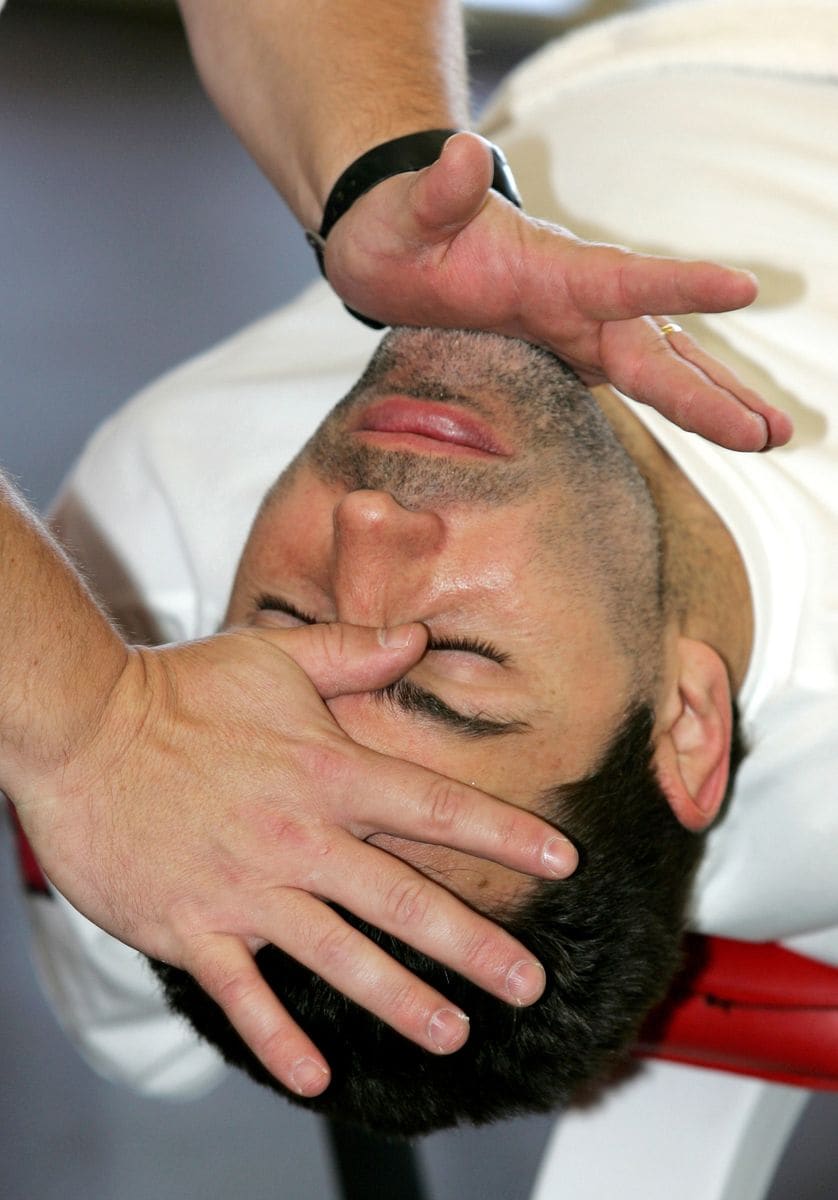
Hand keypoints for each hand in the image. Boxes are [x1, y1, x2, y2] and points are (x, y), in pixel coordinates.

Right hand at [15, 622, 574, 1096]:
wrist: (81, 733)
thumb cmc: (177, 690)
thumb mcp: (272, 656)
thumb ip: (350, 654)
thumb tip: (417, 637)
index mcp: (325, 772)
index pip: (434, 807)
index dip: (504, 834)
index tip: (561, 858)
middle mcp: (299, 838)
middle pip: (403, 900)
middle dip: (473, 945)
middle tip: (529, 983)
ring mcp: (246, 889)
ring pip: (339, 955)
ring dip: (400, 999)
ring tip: (454, 1033)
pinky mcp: (192, 927)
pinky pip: (243, 994)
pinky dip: (277, 1038)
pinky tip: (315, 1077)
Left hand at [325, 131, 792, 451]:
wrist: (398, 249)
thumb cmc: (399, 228)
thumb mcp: (404, 212)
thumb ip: (436, 193)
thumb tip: (458, 152)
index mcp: (549, 270)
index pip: (620, 278)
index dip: (677, 285)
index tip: (741, 289)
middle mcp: (578, 303)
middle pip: (655, 348)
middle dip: (710, 391)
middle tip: (766, 432)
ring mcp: (580, 331)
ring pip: (659, 368)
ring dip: (713, 403)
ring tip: (770, 437)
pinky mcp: (570, 357)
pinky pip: (634, 385)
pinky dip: (680, 408)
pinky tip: (722, 428)